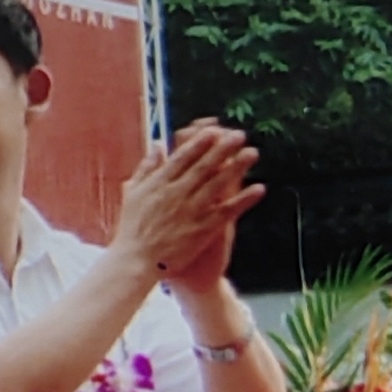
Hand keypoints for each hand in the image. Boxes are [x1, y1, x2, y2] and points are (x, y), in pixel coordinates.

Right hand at [109, 120, 263, 294]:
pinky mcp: (203, 229)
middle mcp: (176, 194)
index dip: (200, 142)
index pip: (183, 157)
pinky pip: (228, 210)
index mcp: (159, 184)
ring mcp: (191, 211)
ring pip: (218, 184)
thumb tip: (157, 144)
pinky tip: (259, 189)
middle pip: (204, 166)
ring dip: (237, 167)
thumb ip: (146, 167)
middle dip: (222, 149)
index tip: (214, 129)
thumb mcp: (132, 192)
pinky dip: (244, 199)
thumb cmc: (132, 228)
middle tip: (238, 135)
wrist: (135, 261)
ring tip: (252, 153)